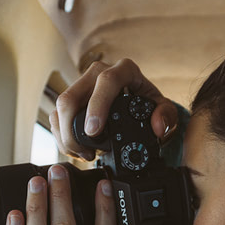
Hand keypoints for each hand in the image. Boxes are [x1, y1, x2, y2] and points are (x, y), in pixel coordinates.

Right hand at [52, 59, 179, 160]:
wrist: (138, 107)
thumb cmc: (150, 106)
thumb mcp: (164, 111)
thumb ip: (167, 117)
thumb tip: (158, 125)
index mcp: (124, 70)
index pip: (106, 81)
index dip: (97, 106)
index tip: (93, 131)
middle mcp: (99, 72)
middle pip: (72, 95)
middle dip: (72, 129)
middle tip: (86, 153)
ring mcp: (83, 84)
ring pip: (61, 106)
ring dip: (65, 135)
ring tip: (82, 154)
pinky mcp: (72, 96)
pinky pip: (57, 114)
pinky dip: (62, 135)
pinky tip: (75, 149)